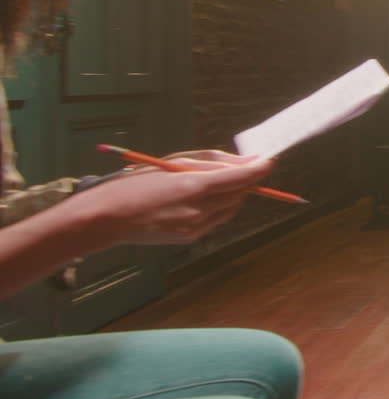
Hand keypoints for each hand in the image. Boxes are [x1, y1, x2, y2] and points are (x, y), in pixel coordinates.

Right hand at [60, 153, 274, 245]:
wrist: (109, 217)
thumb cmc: (138, 183)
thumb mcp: (175, 161)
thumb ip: (213, 162)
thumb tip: (246, 162)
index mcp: (193, 186)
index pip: (240, 178)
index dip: (259, 169)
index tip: (269, 160)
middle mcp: (199, 209)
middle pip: (240, 193)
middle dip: (244, 180)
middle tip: (240, 167)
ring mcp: (196, 226)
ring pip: (231, 208)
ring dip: (231, 194)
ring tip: (209, 182)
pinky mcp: (191, 237)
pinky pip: (216, 219)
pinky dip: (217, 207)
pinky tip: (198, 199)